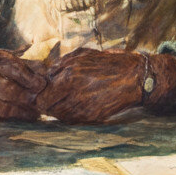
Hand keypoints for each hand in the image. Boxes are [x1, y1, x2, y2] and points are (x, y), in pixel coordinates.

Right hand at [0, 49, 48, 120]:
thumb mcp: (7, 58)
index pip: (14, 70)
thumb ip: (28, 64)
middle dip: (29, 98)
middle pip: (10, 91)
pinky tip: (26, 116)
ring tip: (38, 112)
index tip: (43, 85)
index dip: (31, 79)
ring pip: (5, 108)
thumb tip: (51, 73)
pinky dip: (15, 118)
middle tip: (43, 102)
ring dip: (24, 112)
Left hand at [37, 48, 173, 123]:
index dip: (39, 95)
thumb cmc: (109, 62)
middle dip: (47, 103)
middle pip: (47, 109)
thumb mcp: (82, 54)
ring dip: (58, 110)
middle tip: (52, 97)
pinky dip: (71, 114)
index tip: (42, 92)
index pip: (41, 96)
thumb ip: (60, 65)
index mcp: (69, 76)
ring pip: (59, 116)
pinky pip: (73, 120)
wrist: (136, 78)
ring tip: (66, 100)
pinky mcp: (93, 117)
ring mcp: (84, 108)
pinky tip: (77, 105)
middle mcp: (74, 94)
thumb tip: (45, 75)